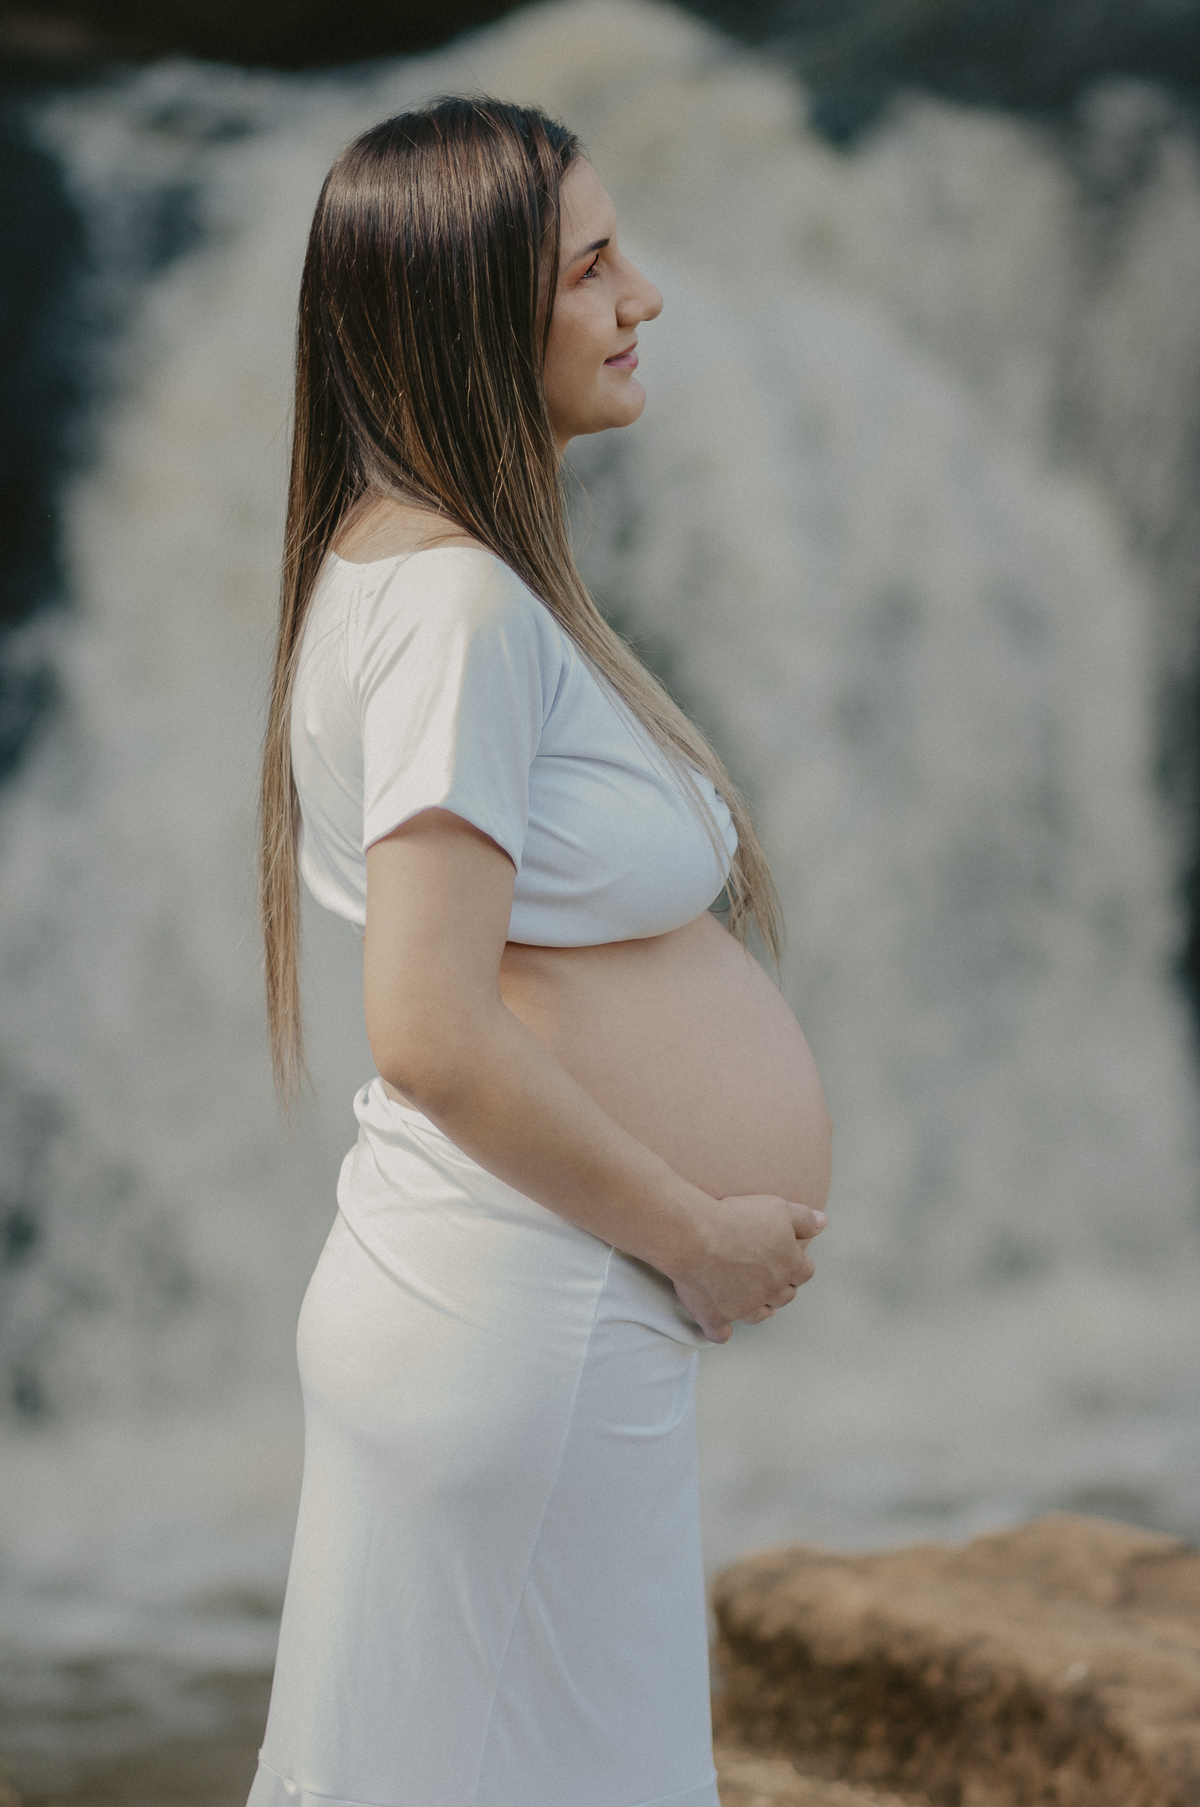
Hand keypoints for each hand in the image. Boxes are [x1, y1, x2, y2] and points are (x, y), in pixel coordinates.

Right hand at [667, 1194, 825, 1343]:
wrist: (696, 1237)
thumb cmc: (736, 1219)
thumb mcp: (777, 1208)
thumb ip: (804, 1219)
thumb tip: (822, 1224)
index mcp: (789, 1266)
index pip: (805, 1272)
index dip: (797, 1264)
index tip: (788, 1258)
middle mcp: (771, 1291)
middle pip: (784, 1296)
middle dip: (780, 1287)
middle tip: (768, 1275)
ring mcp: (744, 1308)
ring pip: (759, 1315)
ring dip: (759, 1307)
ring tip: (751, 1298)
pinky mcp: (717, 1316)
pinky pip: (721, 1333)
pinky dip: (722, 1330)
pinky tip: (721, 1326)